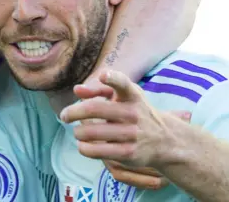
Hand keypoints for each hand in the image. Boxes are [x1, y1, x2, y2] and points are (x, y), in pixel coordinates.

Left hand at [60, 70, 187, 169]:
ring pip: (91, 132)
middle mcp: (133, 113)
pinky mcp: (128, 152)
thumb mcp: (124, 97)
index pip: (123, 83)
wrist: (164, 140)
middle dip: (72, 112)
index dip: (112, 79)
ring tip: (77, 132)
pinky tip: (82, 145)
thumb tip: (77, 90)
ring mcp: (131, 134)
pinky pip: (96, 151)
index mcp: (132, 95)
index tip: (104, 76)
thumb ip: (99, 90)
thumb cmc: (135, 112)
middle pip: (94, 109)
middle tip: (64, 116)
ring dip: (78, 132)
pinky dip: (83, 148)